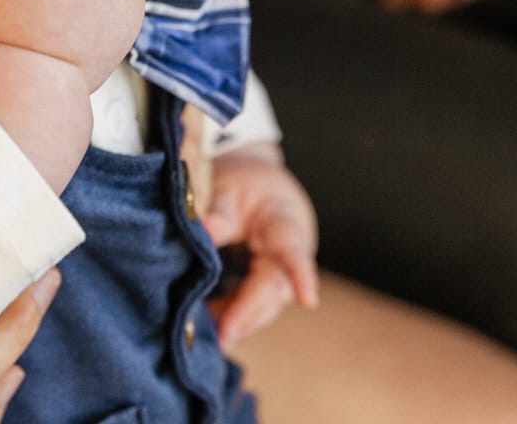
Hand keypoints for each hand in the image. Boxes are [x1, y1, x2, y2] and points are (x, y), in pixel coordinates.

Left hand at [200, 142, 318, 350]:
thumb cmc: (244, 182)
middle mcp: (289, 252)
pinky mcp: (267, 282)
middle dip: (250, 313)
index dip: (301, 275)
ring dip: (242, 320)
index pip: (294, 248)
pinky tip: (212, 319)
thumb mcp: (228, 186)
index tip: (309, 299)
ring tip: (212, 334)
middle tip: (223, 336)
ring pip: (266, 303)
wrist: (255, 180)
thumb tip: (207, 229)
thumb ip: (219, 210)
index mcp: (283, 222)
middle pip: (275, 288)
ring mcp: (282, 271)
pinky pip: (256, 304)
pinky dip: (235, 314)